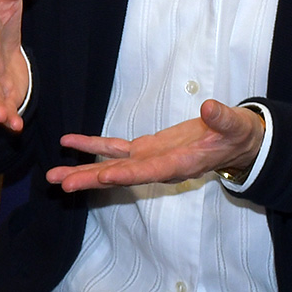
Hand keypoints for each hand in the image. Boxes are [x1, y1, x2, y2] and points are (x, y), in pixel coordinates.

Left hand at [45, 99, 266, 194]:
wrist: (236, 142)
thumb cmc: (237, 134)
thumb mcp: (234, 125)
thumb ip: (222, 119)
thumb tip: (210, 107)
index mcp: (180, 163)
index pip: (149, 171)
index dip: (125, 173)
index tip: (101, 176)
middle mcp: (160, 166)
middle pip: (121, 175)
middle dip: (91, 180)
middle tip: (61, 184)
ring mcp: (150, 158)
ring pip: (111, 165)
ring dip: (83, 170)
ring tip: (54, 176)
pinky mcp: (147, 148)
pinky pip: (115, 148)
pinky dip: (93, 145)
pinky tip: (70, 143)